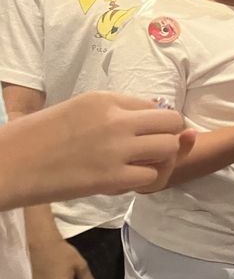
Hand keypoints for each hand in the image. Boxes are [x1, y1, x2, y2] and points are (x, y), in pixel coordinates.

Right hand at [3, 91, 195, 205]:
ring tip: (141, 164)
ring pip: (169, 148)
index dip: (154, 122)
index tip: (142, 134)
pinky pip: (151, 176)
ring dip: (161, 158)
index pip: (155, 105)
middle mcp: (116, 120)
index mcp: (105, 99)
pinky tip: (126, 179)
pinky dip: (144, 179)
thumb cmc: (36, 138)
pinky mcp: (111, 178)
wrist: (8, 164)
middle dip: (169, 135)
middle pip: (172, 122)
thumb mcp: (77, 110)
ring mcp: (116, 149)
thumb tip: (146, 119)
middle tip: (152, 149)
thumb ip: (111, 113)